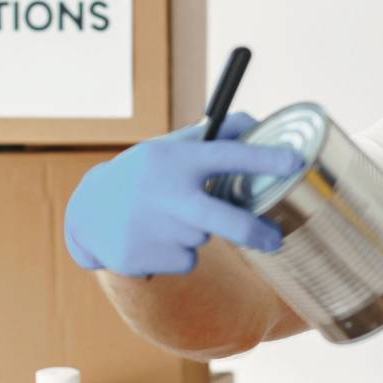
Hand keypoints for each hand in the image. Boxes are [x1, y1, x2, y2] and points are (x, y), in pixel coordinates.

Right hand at [63, 114, 303, 276]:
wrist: (87, 212)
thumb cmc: (142, 175)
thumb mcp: (170, 149)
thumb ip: (212, 136)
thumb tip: (254, 120)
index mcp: (173, 160)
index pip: (225, 156)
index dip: (262, 159)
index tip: (294, 161)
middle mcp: (163, 194)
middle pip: (224, 221)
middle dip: (255, 232)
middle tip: (275, 239)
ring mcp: (151, 229)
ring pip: (203, 240)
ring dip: (198, 233)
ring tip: (166, 218)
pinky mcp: (140, 258)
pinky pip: (185, 261)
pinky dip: (178, 253)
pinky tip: (154, 238)